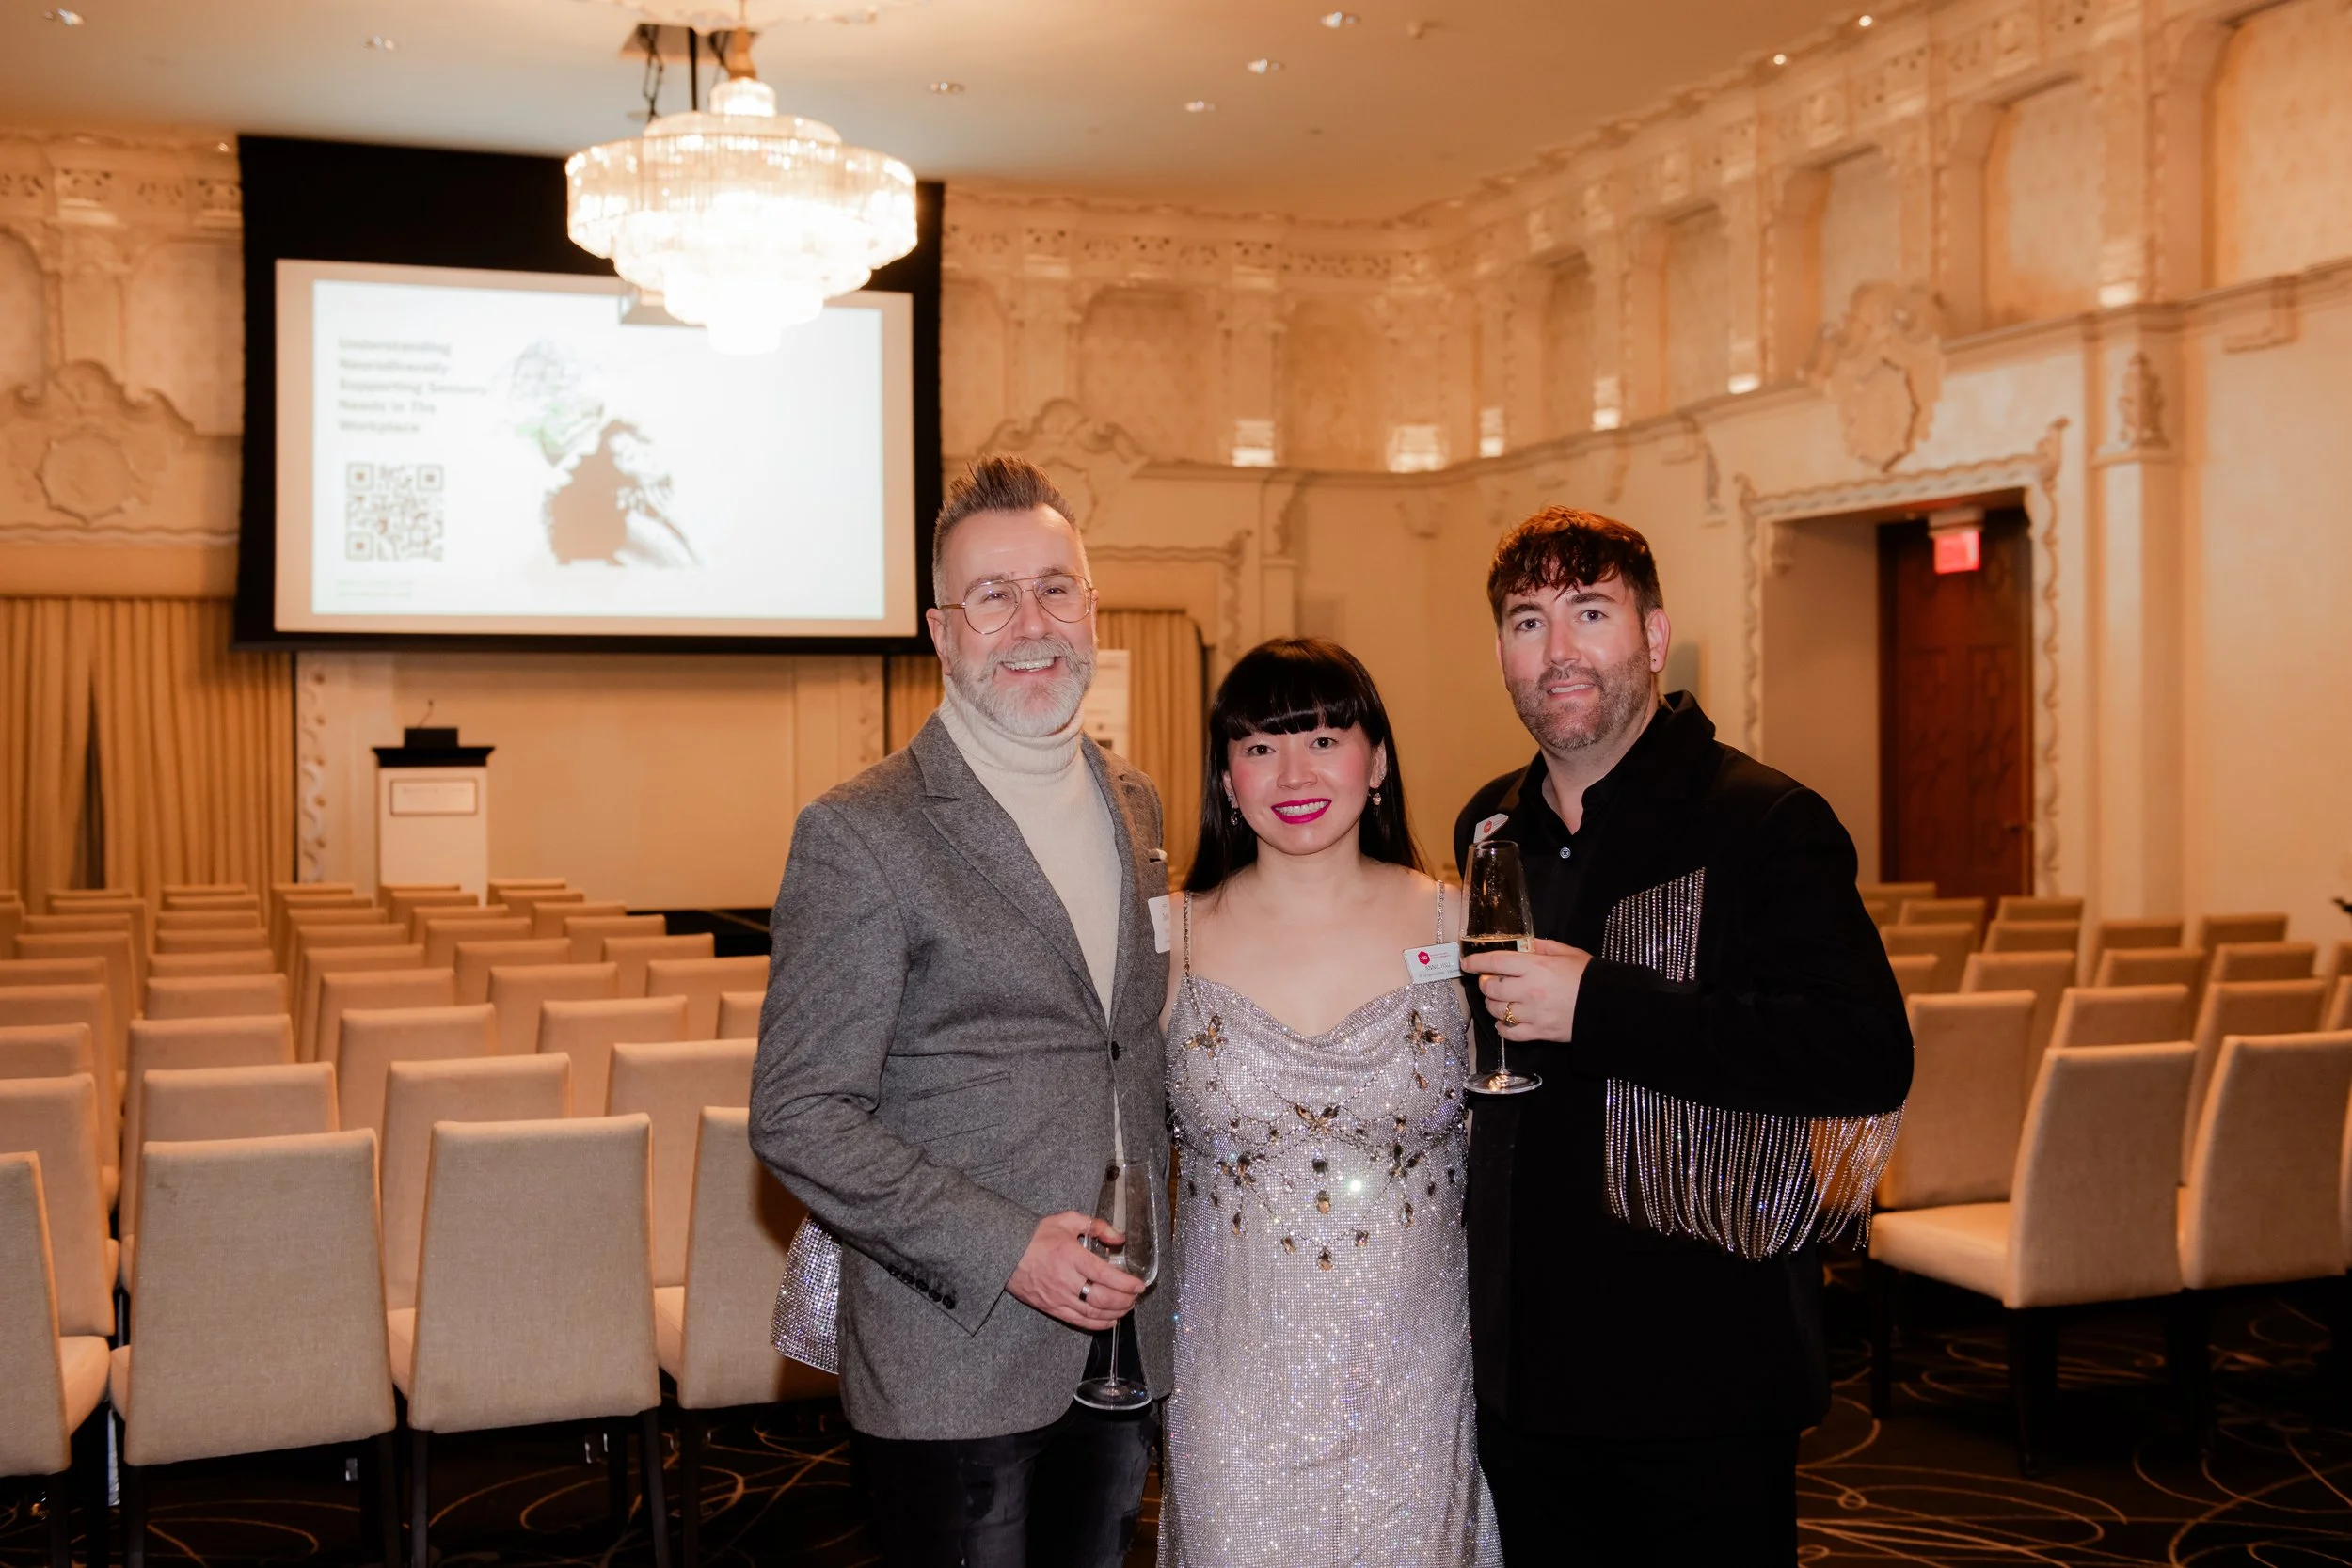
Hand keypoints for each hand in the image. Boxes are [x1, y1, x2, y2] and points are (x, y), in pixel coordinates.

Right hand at [1007, 1210, 1144, 1330]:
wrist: (1005, 1253)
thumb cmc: (1036, 1236)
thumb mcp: (1067, 1220)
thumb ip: (1096, 1226)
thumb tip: (1119, 1238)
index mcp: (1072, 1256)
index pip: (1104, 1274)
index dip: (1125, 1283)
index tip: (1139, 1285)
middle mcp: (1067, 1280)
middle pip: (1102, 1298)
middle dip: (1124, 1300)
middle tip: (1135, 1297)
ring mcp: (1059, 1297)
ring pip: (1093, 1312)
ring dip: (1114, 1313)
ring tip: (1127, 1308)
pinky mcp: (1052, 1308)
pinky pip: (1079, 1321)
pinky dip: (1098, 1324)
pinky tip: (1110, 1321)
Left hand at [1460, 938, 1590, 1042]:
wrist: (1609, 1006)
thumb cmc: (1589, 976)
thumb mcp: (1567, 953)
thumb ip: (1542, 947)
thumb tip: (1523, 944)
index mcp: (1535, 966)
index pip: (1495, 962)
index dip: (1476, 962)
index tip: (1467, 963)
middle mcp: (1529, 990)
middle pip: (1490, 988)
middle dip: (1485, 983)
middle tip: (1491, 981)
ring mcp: (1532, 1013)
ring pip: (1496, 1010)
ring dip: (1492, 1004)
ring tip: (1500, 1000)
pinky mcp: (1538, 1032)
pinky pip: (1509, 1033)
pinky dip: (1502, 1027)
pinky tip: (1505, 1021)